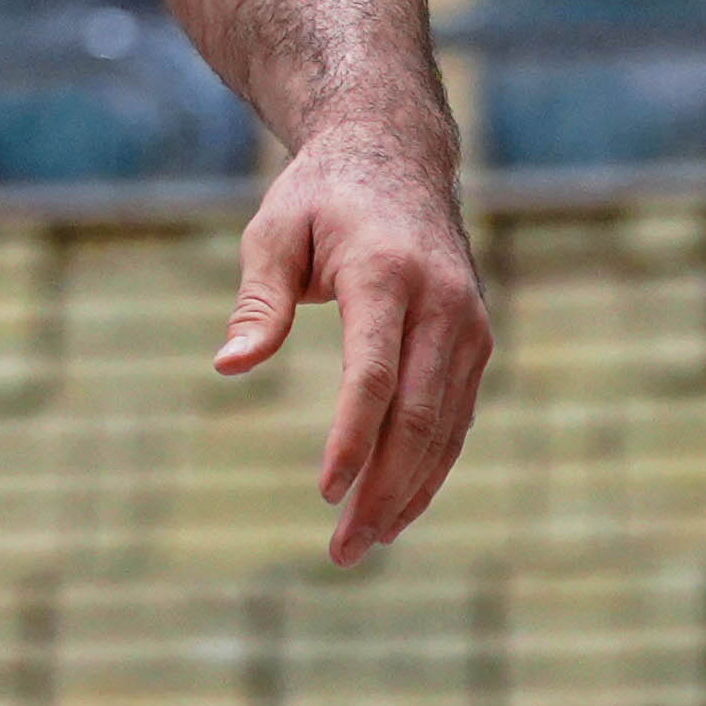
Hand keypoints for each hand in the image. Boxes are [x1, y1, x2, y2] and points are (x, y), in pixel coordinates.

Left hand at [215, 116, 489, 567]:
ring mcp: (469, 325)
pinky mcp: (478, 342)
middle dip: (382, 488)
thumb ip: (257, 301)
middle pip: (418, 415)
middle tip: (342, 549)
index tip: (325, 491)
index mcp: (385, 273)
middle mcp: (441, 303)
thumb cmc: (318, 198)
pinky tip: (398, 506)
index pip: (374, 372)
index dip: (352, 437)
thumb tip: (228, 367)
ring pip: (445, 428)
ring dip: (409, 492)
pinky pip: (456, 418)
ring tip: (365, 543)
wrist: (395, 156)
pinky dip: (431, 468)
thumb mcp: (272, 231)